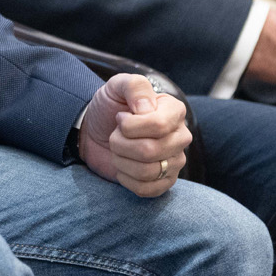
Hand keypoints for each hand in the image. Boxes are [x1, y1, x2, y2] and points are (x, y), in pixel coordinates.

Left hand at [78, 74, 189, 197]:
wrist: (95, 131)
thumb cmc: (108, 107)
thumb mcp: (116, 86)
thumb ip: (134, 86)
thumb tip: (147, 109)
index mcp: (174, 110)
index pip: (159, 125)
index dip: (130, 125)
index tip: (119, 117)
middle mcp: (180, 137)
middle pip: (151, 150)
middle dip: (120, 143)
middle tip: (115, 135)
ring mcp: (175, 162)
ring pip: (147, 171)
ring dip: (121, 160)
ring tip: (117, 149)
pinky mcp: (165, 182)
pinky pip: (147, 189)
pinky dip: (125, 178)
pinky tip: (122, 166)